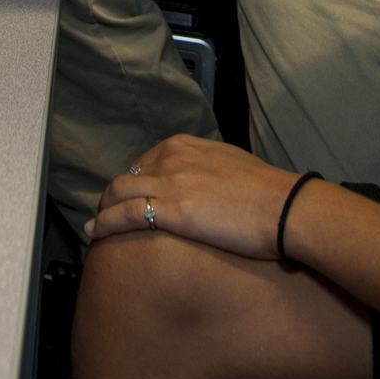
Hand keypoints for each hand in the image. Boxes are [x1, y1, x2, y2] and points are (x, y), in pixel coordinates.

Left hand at [84, 134, 306, 262]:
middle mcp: (173, 159)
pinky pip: (126, 215)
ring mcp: (171, 183)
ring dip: (102, 209)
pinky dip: (104, 223)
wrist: (284, 207)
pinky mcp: (173, 212)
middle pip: (127, 176)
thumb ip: (206, 166)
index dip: (133, 182)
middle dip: (112, 196)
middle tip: (107, 213)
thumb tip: (199, 178)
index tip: (130, 197)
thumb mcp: (230, 162)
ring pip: (119, 192)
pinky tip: (95, 233)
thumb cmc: (266, 191)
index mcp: (186, 145)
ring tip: (96, 226)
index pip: (144, 161)